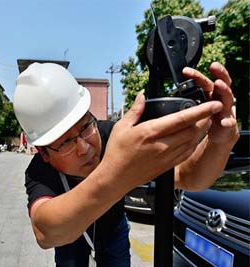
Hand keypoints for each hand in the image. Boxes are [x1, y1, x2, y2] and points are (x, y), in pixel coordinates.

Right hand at [102, 91, 222, 186]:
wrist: (115, 178)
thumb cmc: (116, 153)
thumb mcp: (121, 127)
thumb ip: (135, 110)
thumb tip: (142, 95)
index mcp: (150, 132)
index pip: (182, 119)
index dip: (201, 111)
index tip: (213, 104)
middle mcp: (162, 145)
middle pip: (193, 130)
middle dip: (206, 119)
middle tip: (210, 109)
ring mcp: (167, 157)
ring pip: (192, 141)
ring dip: (202, 131)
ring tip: (205, 121)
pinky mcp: (168, 165)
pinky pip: (187, 153)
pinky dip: (194, 143)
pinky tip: (193, 137)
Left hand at [183, 62, 238, 143]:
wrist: (221, 131)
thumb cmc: (208, 115)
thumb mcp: (198, 104)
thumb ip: (188, 97)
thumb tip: (169, 93)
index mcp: (210, 93)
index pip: (204, 80)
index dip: (196, 74)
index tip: (186, 70)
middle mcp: (220, 98)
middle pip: (220, 83)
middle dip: (218, 73)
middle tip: (213, 66)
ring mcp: (226, 110)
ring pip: (227, 97)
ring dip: (223, 90)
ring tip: (219, 84)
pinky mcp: (229, 124)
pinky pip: (230, 122)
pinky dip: (228, 121)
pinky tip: (224, 122)